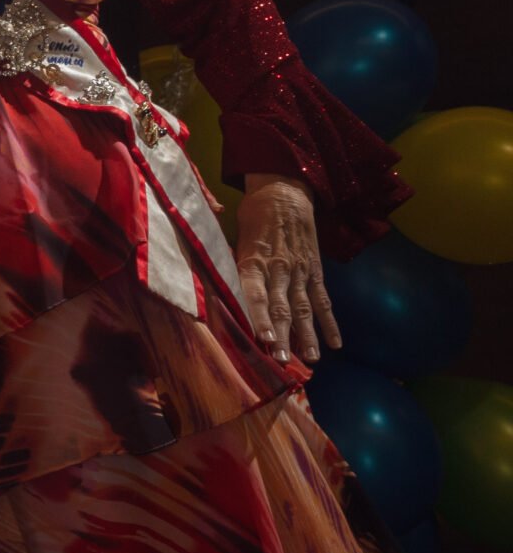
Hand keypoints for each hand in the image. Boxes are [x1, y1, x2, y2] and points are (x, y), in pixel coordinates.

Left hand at [234, 173, 339, 364]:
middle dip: (282, 335)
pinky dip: (330, 322)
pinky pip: (324, 299)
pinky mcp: (315, 271)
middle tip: (282, 360)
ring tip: (310, 359)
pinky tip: (335, 343)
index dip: (259, 316)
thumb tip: (217, 291)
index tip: (263, 339)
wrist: (285, 192)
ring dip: (307, 334)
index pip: (256, 293)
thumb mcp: (236, 237)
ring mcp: (300, 271)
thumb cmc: (252, 216)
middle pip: (281, 307)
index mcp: (253, 261)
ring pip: (305, 308)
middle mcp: (278, 269)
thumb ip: (231, 265)